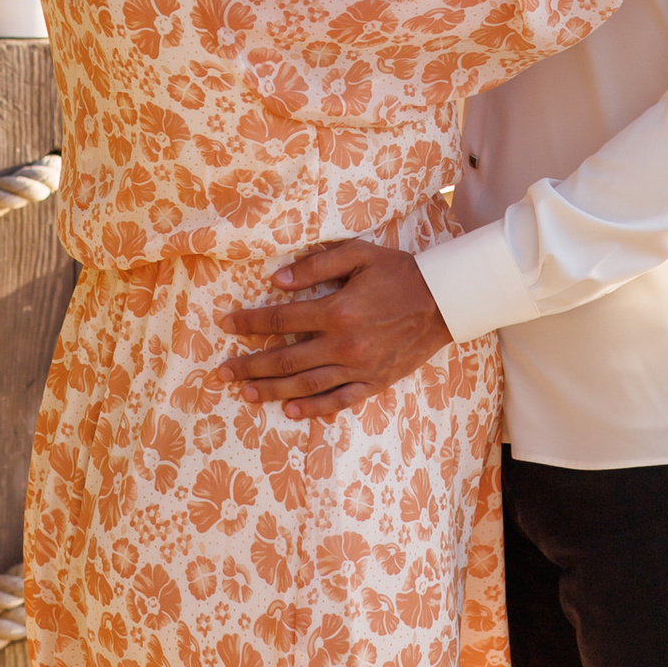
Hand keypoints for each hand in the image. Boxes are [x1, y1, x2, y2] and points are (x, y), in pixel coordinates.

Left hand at [226, 240, 451, 420]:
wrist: (444, 302)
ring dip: (272, 390)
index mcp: (337, 310)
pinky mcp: (374, 382)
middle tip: (222, 372)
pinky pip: (338, 400)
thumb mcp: (359, 255)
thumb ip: (316, 265)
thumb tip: (276, 281)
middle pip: (285, 359)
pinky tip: (292, 411)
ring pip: (306, 384)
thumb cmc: (399, 272)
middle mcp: (344, 344)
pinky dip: (314, 408)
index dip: (249, 323)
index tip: (226, 325)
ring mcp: (358, 367)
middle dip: (250, 366)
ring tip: (246, 394)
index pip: (280, 320)